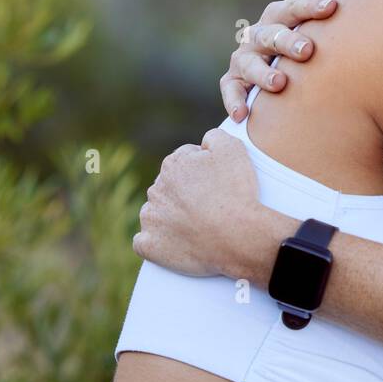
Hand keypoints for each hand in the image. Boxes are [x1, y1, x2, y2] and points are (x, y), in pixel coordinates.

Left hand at [133, 128, 276, 282]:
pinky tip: (175, 242)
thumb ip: (213, 136)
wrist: (238, 236)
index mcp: (172, 165)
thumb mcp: (234, 149)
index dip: (203, 171)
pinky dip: (157, 242)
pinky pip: (144, 242)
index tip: (217, 183)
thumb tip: (203, 141)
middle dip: (185, 193)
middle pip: (169, 187)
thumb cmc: (236, 193)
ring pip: (156, 212)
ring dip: (170, 216)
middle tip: (210, 204)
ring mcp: (150, 218)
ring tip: (197, 225)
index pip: (184, 162)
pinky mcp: (149, 245)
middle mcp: (156, 189)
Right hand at [222, 0, 349, 120]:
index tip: (332, 7)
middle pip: (272, 34)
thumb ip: (325, 0)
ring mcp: (244, 57)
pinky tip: (242, 115)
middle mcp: (260, 34)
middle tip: (307, 50)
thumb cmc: (303, 41)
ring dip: (263, 72)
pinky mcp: (233, 80)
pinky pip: (231, 90)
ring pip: (249, 63)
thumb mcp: (313, 22)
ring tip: (280, 83)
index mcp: (281, 16)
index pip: (295, 7)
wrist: (279, 72)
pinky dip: (234, 101)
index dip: (312, 5)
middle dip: (288, 41)